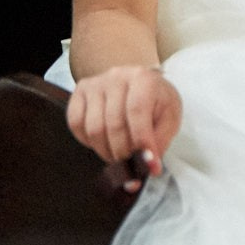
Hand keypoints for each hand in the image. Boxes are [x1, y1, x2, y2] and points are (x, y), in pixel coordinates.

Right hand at [67, 65, 181, 177]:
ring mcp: (95, 83)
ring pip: (94, 128)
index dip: (141, 141)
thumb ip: (160, 142)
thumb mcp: (169, 118)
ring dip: (106, 150)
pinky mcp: (79, 92)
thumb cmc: (156, 102)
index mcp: (144, 78)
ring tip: (118, 155)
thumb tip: (149, 167)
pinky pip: (76, 124)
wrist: (139, 84)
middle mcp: (117, 76)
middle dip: (123, 152)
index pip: (137, 111)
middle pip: (114, 124)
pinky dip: (87, 141)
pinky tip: (102, 142)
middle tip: (131, 164)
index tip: (147, 163)